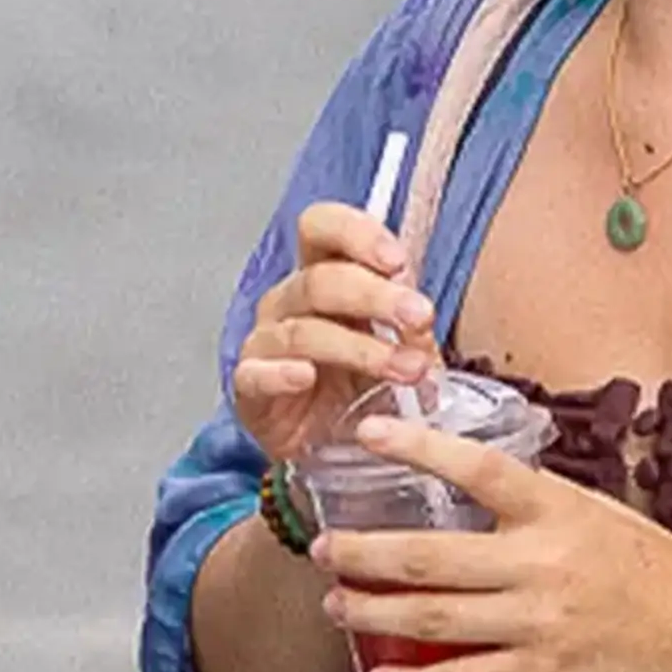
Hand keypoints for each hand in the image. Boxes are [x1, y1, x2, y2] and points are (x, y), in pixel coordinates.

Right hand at [230, 202, 437, 461]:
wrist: (325, 443)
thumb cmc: (358, 382)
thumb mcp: (396, 346)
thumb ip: (409, 327)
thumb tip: (422, 322)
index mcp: (320, 276)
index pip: (322, 228)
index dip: (356, 234)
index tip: (399, 262)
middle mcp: (287, 302)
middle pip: (319, 280)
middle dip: (375, 296)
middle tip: (419, 318)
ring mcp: (264, 344)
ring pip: (303, 332)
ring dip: (361, 349)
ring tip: (407, 370)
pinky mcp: (249, 389)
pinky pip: (255, 375)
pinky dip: (280, 373)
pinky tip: (305, 376)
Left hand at [313, 414, 671, 671]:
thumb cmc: (653, 566)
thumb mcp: (598, 509)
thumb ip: (534, 498)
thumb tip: (468, 476)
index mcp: (556, 510)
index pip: (478, 469)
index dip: (419, 448)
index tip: (367, 435)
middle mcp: (541, 564)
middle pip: (430, 557)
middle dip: (363, 554)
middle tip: (322, 547)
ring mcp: (538, 624)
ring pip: (433, 621)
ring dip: (372, 613)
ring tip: (335, 604)